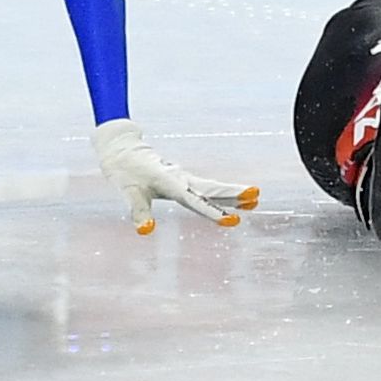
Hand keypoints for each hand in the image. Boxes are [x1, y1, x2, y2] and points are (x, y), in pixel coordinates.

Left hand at [91, 118, 257, 232]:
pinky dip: (224, 193)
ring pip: (212, 187)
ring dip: (233, 193)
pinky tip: (239, 201)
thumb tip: (146, 231)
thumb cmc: (126, 172)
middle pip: (211, 188)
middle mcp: (181, 179)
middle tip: (256, 197)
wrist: (124, 150)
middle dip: (233, 194)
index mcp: (170, 182)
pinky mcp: (184, 180)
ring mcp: (184, 178)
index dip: (212, 211)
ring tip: (256, 200)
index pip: (194, 200)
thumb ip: (139, 212)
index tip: (232, 220)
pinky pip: (208, 187)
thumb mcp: (129, 192)